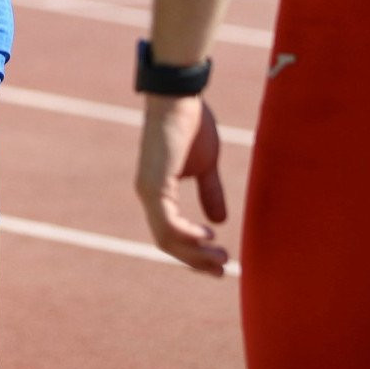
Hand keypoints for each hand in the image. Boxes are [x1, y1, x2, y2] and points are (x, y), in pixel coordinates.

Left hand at [134, 93, 229, 273]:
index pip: (171, 232)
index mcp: (158, 191)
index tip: (220, 262)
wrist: (180, 97)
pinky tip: (208, 237)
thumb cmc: (192, 124)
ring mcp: (148, 190)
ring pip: (167, 238)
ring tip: (221, 260)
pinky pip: (168, 223)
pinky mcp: (153, 184)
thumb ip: (209, 192)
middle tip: (222, 271)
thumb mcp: (206, 165)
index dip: (194, 251)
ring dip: (195, 254)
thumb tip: (220, 220)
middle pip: (168, 242)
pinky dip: (188, 236)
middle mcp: (148, 194)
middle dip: (195, 261)